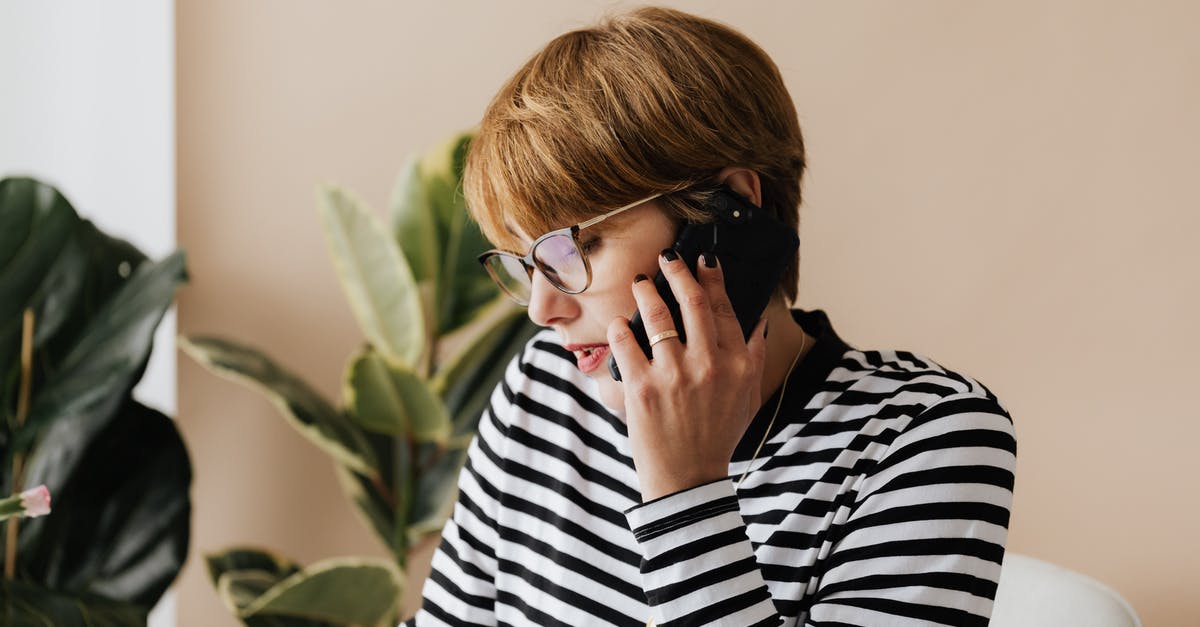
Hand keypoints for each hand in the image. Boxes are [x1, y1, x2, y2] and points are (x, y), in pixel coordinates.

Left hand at [607, 249, 767, 501]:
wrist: (688, 479)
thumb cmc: (717, 436)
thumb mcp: (748, 397)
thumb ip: (755, 357)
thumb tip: (757, 320)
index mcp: (738, 364)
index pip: (724, 307)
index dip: (713, 277)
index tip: (704, 258)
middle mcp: (709, 365)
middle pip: (692, 301)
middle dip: (678, 271)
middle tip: (667, 258)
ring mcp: (673, 375)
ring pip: (657, 315)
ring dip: (646, 291)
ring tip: (640, 282)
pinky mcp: (641, 388)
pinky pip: (625, 342)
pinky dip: (620, 327)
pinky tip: (619, 322)